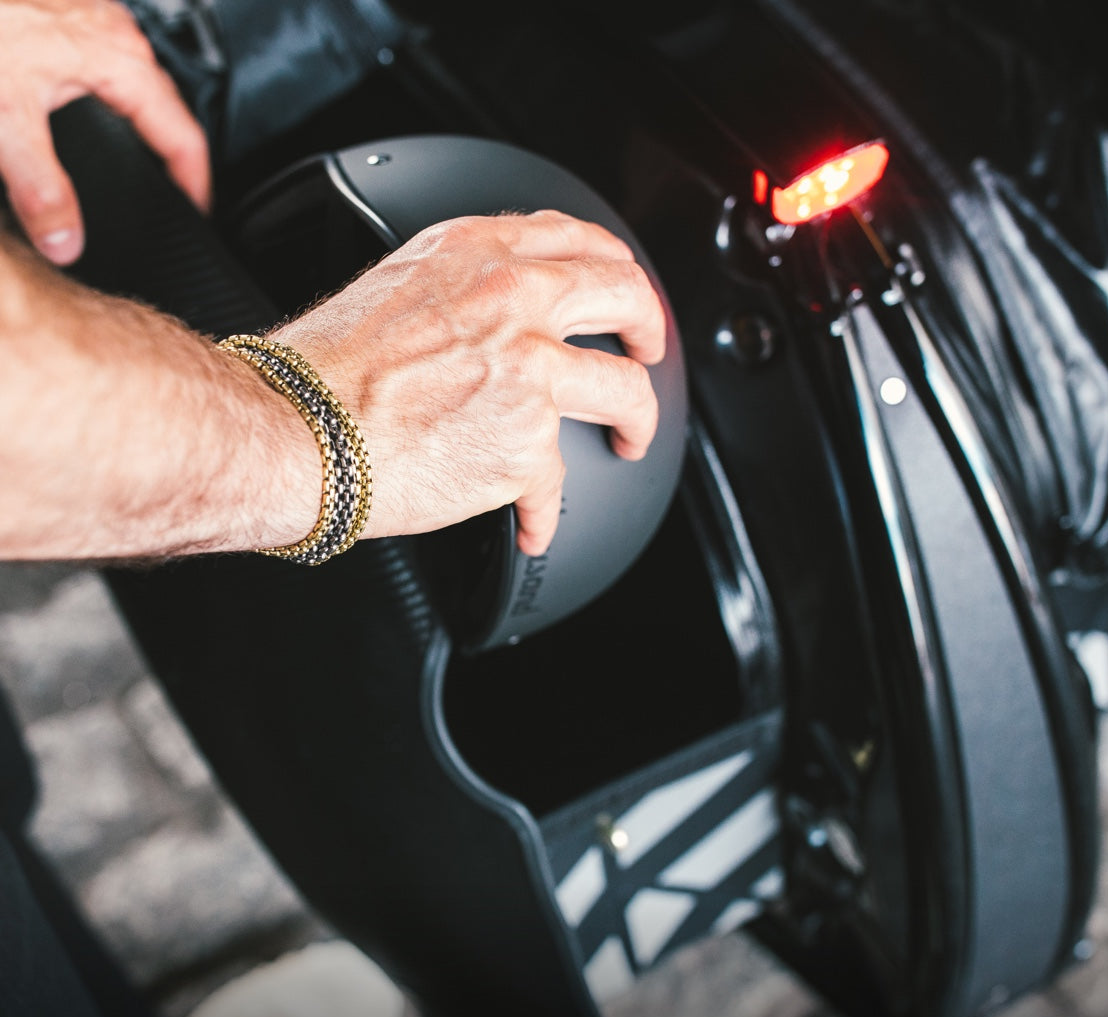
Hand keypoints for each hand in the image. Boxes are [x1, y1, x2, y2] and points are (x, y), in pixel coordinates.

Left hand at [0, 0, 209, 263]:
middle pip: (171, 114)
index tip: (197, 219)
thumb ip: (39, 187)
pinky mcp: (66, 19)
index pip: (187, 139)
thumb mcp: (7, 116)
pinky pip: (109, 72)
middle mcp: (116, 36)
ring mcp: (92, 22)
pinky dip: (113, 107)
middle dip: (175, 163)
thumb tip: (65, 243)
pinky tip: (95, 124)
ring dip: (146, 132)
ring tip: (144, 170)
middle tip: (176, 202)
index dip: (198, 188)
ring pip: (140, 90)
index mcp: (123, 60)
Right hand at [276, 210, 665, 556]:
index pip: (578, 239)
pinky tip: (534, 523)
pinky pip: (557, 485)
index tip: (621, 292)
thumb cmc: (318, 371)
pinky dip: (545, 511)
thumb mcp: (393, 285)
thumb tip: (489, 312)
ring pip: (626, 391)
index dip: (614, 267)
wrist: (293, 430)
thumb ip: (457, 287)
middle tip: (648, 354)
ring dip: (639, 421)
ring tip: (629, 442)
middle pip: (626, 299)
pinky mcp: (527, 445)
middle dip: (651, 329)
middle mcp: (513, 303)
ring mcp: (529, 372)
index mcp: (478, 256)